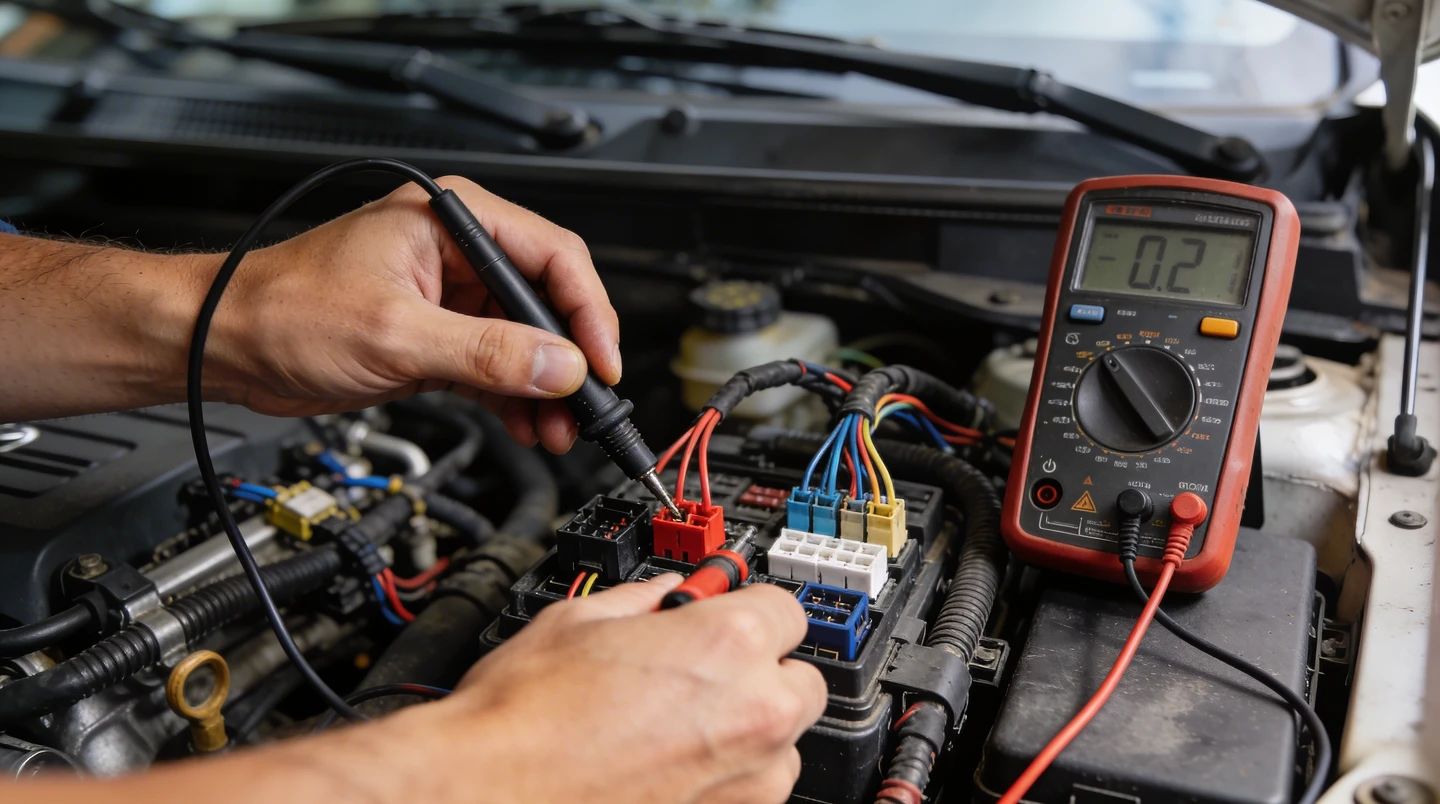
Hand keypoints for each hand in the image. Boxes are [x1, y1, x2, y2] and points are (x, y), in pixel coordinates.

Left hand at [207, 176, 619, 452]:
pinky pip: (496, 368)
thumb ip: (486, 353)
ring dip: (545, 390)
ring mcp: (450, 297)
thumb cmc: (282, 310)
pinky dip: (515, 400)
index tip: (601, 365)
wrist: (225, 345)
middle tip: (586, 408)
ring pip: (525, 343)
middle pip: (546, 303)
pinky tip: (529, 426)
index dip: (586, 314)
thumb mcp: (395, 334)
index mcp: (453, 221)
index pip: (553, 257)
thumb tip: (559, 366)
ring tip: (558, 430)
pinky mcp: (437, 337)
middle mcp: (459, 253)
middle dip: (568, 362)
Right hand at [437, 574, 828, 802]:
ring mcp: (747, 782)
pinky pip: (750, 793)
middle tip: (702, 674)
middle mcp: (754, 714)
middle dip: (760, 672)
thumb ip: (642, 600)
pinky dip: (723, 780)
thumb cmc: (523, 717)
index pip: (787, 610)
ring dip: (747, 731)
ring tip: (675, 728)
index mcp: (727, 645)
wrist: (486, 793)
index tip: (726, 617)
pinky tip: (667, 767)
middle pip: (801, 680)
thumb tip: (659, 595)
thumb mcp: (579, 620)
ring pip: (782, 744)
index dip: (748, 609)